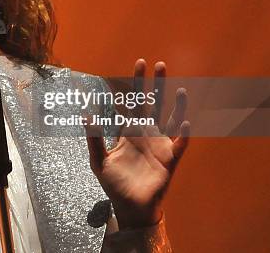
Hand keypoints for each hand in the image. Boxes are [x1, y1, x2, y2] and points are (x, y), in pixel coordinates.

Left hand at [85, 59, 189, 229]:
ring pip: (171, 119)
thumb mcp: (99, 160)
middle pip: (153, 103)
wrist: (130, 205)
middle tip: (158, 64)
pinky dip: (183, 135)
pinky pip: (179, 144)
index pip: (131, 103)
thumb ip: (93, 138)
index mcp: (129, 131)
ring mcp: (160, 145)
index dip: (132, 85)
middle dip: (156, 84)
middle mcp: (146, 133)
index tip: (136, 65)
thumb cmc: (114, 183)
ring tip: (179, 89)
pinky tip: (184, 124)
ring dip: (176, 105)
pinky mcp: (169, 159)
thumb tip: (85, 115)